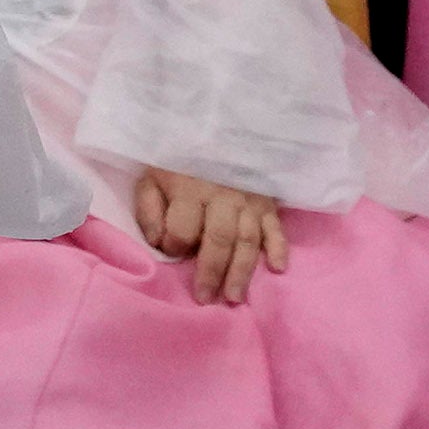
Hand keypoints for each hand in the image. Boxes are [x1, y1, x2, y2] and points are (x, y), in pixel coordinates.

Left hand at [130, 166, 291, 305]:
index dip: (174, 245)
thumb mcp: (152, 177)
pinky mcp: (268, 202)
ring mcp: (250, 201)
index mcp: (190, 189)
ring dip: (242, 271)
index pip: (182, 228)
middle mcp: (223, 197)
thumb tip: (158, 243)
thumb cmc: (179, 161)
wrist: (214, 128)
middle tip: (206, 299)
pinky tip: (278, 268)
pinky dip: (279, 248)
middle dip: (211, 272)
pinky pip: (276, 228)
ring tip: (234, 297)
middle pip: (219, 240)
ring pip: (248, 241)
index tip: (169, 252)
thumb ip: (149, 210)